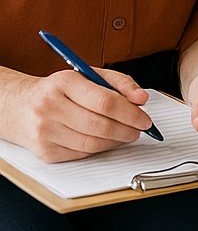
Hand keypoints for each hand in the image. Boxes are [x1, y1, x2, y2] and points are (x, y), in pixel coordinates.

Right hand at [0, 66, 154, 162]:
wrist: (19, 107)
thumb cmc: (60, 90)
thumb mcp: (89, 75)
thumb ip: (120, 83)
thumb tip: (142, 99)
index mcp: (64, 83)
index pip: (106, 102)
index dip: (131, 113)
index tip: (145, 119)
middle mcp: (50, 107)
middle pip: (101, 125)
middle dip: (128, 129)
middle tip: (140, 129)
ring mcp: (45, 131)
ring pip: (92, 143)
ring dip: (116, 141)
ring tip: (126, 134)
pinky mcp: (44, 151)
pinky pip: (82, 154)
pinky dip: (100, 149)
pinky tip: (105, 140)